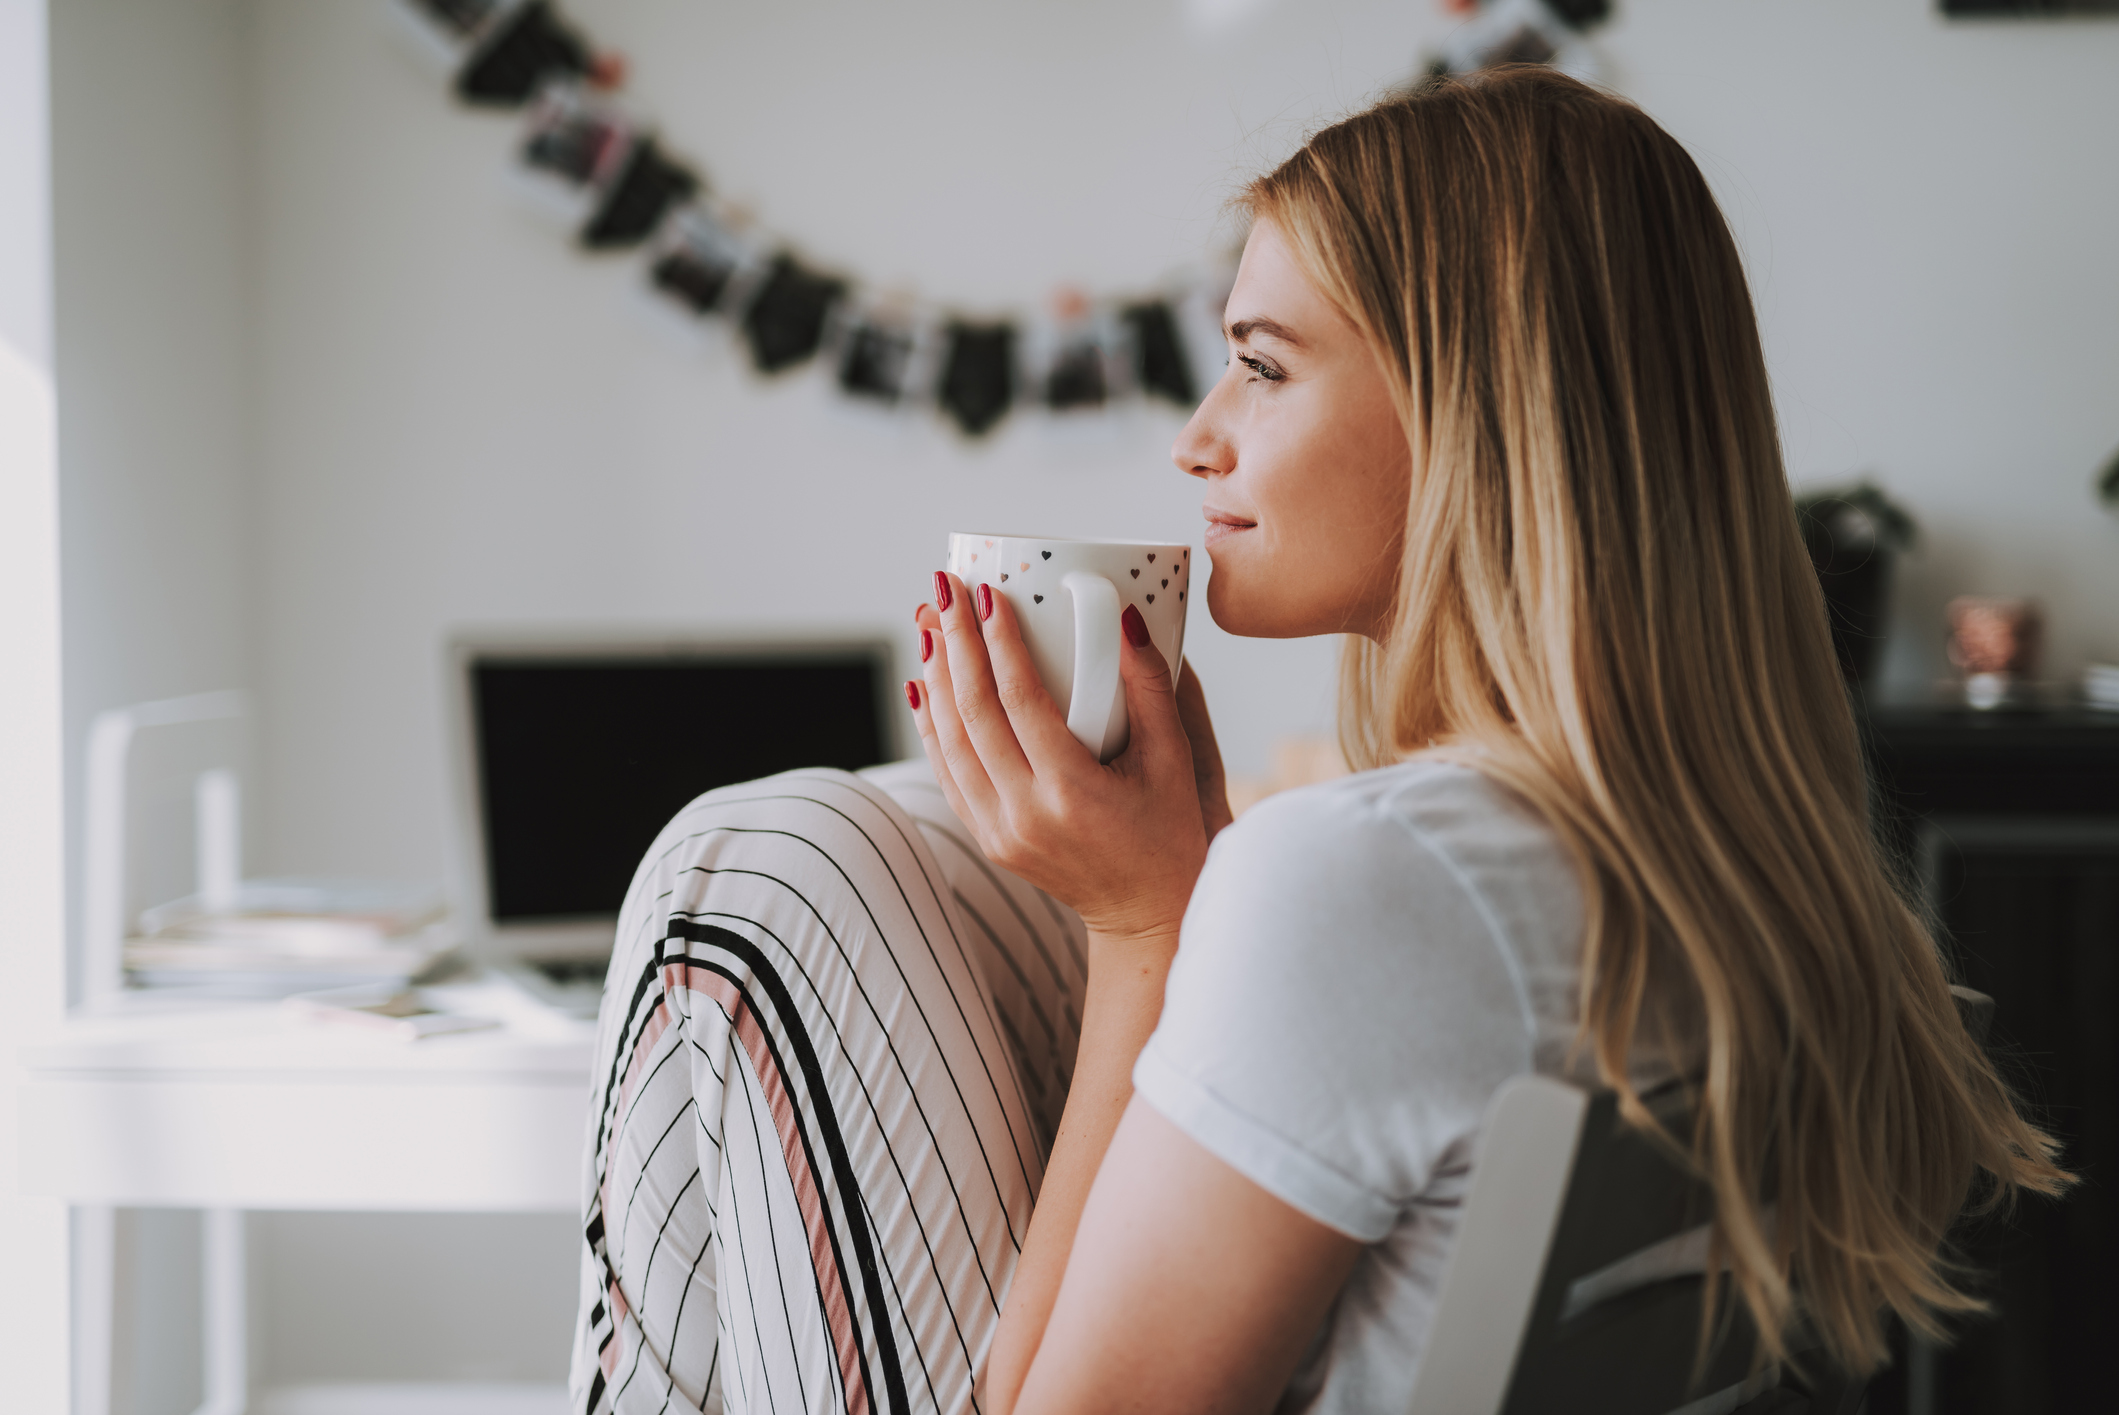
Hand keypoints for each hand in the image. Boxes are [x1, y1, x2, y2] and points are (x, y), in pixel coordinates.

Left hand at [909, 572, 1216, 940]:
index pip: (1019, 702)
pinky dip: (931, 726)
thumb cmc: (1170, 832)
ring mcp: (1001, 833)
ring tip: (929, 625)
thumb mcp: (1175, 758)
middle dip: (954, 644)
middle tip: (943, 592)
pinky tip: (925, 685)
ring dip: (935, 679)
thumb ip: (1153, 685)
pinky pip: (949, 774)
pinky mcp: (989, 840)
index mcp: (1072, 793)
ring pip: (949, 744)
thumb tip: (1127, 617)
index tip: (987, 594)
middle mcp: (1025, 816)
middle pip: (972, 716)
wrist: (1149, 913)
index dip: (998, 643)